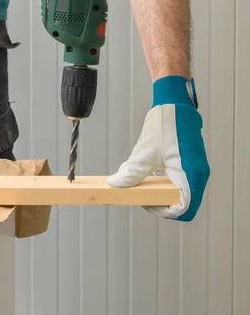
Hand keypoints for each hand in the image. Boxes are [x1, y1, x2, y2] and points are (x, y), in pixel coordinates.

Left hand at [107, 76, 209, 220]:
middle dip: (161, 202)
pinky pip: (181, 180)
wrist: (175, 103)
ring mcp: (197, 168)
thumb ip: (131, 173)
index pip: (183, 209)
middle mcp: (198, 175)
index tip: (145, 203)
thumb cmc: (165, 125)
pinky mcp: (192, 162)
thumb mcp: (145, 152)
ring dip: (163, 191)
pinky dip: (166, 181)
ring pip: (181, 191)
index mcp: (192, 175)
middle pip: (182, 202)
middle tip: (142, 194)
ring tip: (144, 184)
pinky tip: (150, 173)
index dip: (163, 211)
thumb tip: (115, 184)